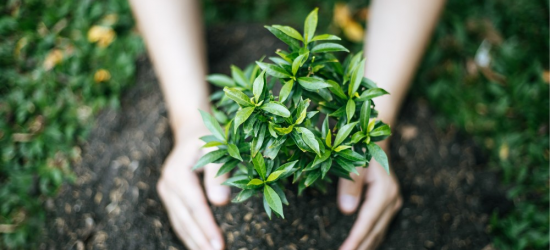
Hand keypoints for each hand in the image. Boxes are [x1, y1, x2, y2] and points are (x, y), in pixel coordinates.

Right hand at [157, 128, 230, 249]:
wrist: (191, 131)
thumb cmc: (209, 138)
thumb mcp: (217, 148)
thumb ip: (219, 174)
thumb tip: (220, 203)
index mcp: (178, 172)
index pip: (195, 206)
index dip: (207, 227)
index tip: (220, 244)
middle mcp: (168, 184)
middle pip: (185, 218)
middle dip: (201, 240)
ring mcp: (166, 191)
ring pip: (180, 222)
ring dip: (194, 241)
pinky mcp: (170, 197)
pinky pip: (179, 219)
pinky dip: (189, 234)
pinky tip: (199, 245)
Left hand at [337, 141, 401, 249]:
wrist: (377, 141)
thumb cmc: (363, 150)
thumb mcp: (354, 164)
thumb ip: (350, 186)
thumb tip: (347, 211)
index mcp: (384, 192)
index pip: (367, 222)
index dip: (355, 239)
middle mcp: (392, 201)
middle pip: (375, 231)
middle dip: (360, 247)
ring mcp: (393, 203)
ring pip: (379, 232)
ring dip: (365, 245)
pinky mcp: (390, 204)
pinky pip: (380, 227)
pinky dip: (370, 238)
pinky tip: (361, 246)